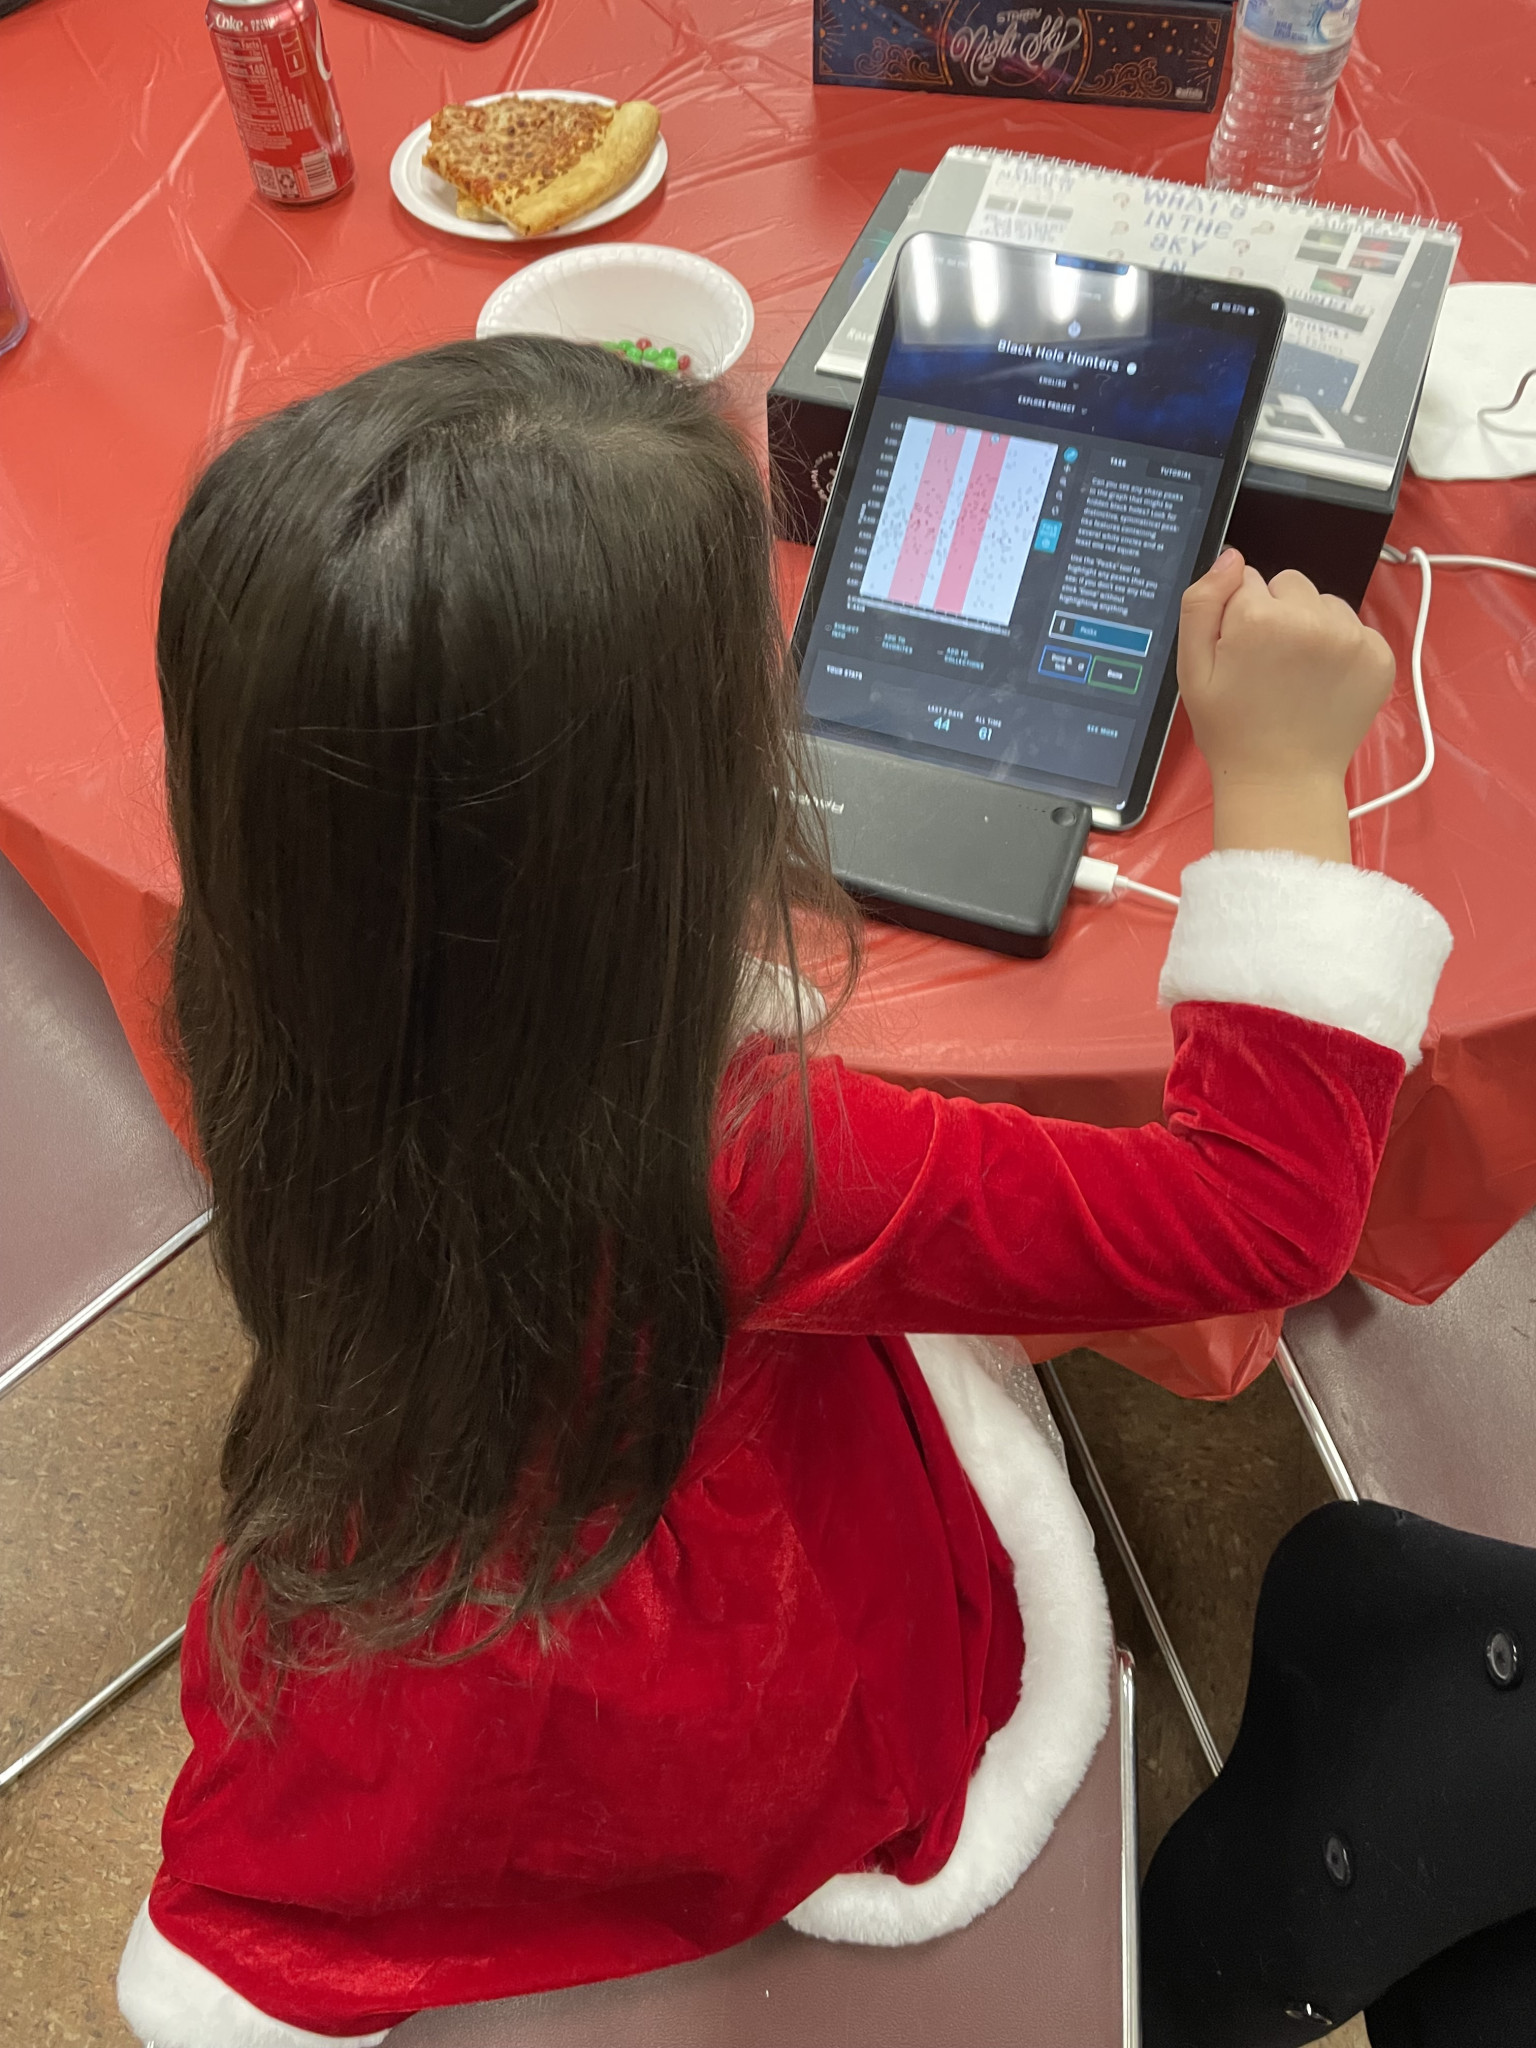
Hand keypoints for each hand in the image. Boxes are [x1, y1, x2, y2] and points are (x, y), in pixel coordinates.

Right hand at [1177, 549, 1395, 863]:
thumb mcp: (1191, 668)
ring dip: (1312, 627)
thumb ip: (1201, 603)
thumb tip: (1232, 557)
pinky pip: (1355, 628)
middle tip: (1269, 665)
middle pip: (1290, 584)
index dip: (1237, 616)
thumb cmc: (1231, 729)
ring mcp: (1351, 636)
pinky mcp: (1378, 655)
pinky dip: (1342, 648)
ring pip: (1325, 603)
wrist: (1281, 781)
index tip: (1239, 653)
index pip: (1246, 581)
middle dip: (1278, 613)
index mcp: (1259, 616)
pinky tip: (1323, 683)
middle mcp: (1311, 617)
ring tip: (1298, 675)